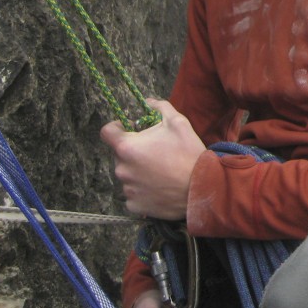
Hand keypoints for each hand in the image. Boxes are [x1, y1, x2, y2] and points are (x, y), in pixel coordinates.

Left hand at [100, 98, 205, 219]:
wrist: (201, 188)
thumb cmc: (188, 154)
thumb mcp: (178, 123)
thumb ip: (160, 108)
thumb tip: (149, 102)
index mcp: (128, 147)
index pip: (106, 132)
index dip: (116, 128)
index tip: (128, 129)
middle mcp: (122, 169)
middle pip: (120, 154)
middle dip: (133, 151)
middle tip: (155, 151)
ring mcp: (127, 189)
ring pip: (127, 174)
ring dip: (138, 170)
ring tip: (161, 171)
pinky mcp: (134, 205)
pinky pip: (133, 193)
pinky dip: (143, 189)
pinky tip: (160, 186)